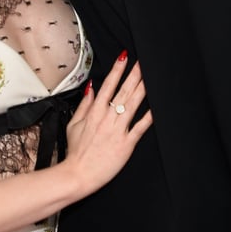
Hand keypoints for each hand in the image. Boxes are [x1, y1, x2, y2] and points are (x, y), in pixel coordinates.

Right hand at [64, 55, 152, 194]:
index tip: (124, 57)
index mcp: (94, 113)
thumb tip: (90, 89)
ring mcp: (118, 130)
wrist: (79, 174)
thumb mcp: (74, 125)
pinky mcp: (126, 143)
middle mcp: (107, 118)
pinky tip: (156, 108)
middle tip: (143, 62)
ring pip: (133, 105)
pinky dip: (149, 117)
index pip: (108, 85)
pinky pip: (140, 127)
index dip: (117, 69)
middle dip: (134, 74)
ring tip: (150, 77)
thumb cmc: (76, 152)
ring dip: (142, 89)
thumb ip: (84, 105)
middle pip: (123, 91)